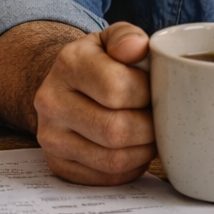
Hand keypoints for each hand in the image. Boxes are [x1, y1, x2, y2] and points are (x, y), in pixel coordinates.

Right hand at [33, 22, 155, 184]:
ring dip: (143, 151)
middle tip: (162, 120)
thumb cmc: (100, 63)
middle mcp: (51, 101)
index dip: (149, 94)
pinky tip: (134, 149)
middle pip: (115, 130)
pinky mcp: (58, 164)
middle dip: (150, 129)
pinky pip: (106, 177)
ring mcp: (51, 136)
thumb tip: (136, 47)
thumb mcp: (112, 40)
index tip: (158, 90)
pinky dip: (130, 168)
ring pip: (112, 159)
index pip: (118, 88)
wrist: (65, 86)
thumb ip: (127, 37)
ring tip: (151, 135)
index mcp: (68, 63)